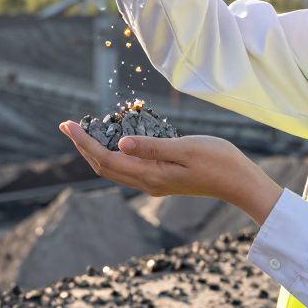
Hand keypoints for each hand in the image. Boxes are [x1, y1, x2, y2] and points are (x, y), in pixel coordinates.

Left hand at [58, 121, 283, 225]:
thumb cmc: (218, 161)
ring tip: (84, 132)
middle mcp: (148, 182)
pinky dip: (114, 155)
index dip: (83, 142)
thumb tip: (119, 145)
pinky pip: (128, 168)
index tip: (67, 125)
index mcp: (150, 174)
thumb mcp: (185, 148)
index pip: (105, 159)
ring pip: (114, 169)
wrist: (240, 183)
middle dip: (83, 146)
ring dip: (96, 151)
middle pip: (104, 166)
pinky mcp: (163, 180)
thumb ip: (151, 147)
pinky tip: (115, 142)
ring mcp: (155, 183)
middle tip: (67, 126)